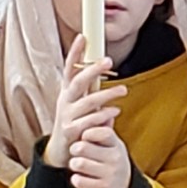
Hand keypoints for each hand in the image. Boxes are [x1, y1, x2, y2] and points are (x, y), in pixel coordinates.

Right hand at [45, 35, 126, 168]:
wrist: (63, 151)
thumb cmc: (77, 121)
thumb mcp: (82, 102)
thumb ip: (91, 87)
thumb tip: (105, 64)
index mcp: (68, 92)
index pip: (69, 68)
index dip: (75, 53)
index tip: (83, 36)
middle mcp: (65, 101)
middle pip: (77, 82)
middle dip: (92, 70)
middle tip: (109, 60)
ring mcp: (66, 117)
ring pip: (87, 102)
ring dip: (106, 95)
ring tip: (123, 90)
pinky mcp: (71, 132)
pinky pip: (88, 122)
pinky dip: (102, 116)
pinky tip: (115, 112)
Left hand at [69, 126, 131, 187]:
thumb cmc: (110, 160)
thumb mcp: (111, 144)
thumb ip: (102, 128)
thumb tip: (98, 105)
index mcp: (116, 144)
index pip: (102, 131)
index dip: (88, 132)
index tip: (84, 137)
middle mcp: (116, 157)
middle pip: (83, 147)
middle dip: (75, 149)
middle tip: (77, 152)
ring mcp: (111, 173)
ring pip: (79, 163)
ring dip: (74, 165)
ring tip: (78, 164)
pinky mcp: (104, 187)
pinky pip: (79, 180)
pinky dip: (77, 179)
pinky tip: (81, 178)